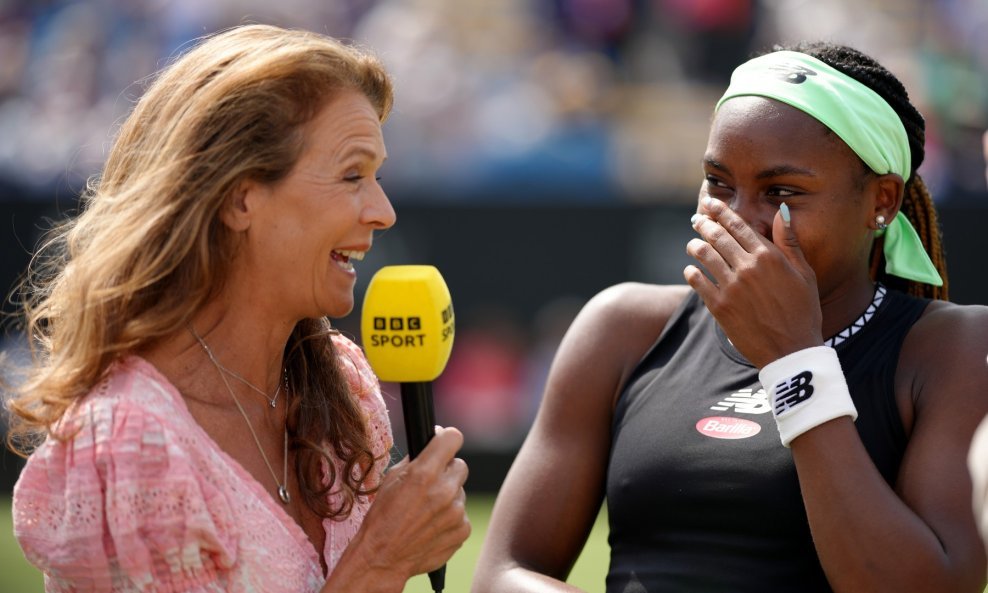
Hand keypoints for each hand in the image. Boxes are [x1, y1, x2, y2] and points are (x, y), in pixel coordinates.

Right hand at [331, 426, 469, 589]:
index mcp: (424, 472)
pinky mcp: (463, 530)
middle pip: (460, 465)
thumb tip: (433, 443)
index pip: (453, 438)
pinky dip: (451, 519)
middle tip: (431, 484)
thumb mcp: (391, 479)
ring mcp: (456, 512)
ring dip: (448, 497)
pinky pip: (463, 515)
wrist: (382, 558)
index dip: (447, 439)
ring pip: (460, 492)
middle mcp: (444, 490)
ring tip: (426, 512)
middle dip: (447, 471)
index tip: (443, 445)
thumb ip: (416, 460)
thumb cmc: (382, 517)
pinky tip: (432, 526)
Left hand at [683, 197, 822, 367]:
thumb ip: (789, 241)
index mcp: (769, 257)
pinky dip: (691, 272)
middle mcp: (748, 268)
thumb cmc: (803, 311)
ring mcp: (731, 287)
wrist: (792, 351)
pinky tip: (691, 269)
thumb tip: (781, 210)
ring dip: (695, 246)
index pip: (738, 226)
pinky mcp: (719, 306)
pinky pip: (697, 282)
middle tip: (697, 220)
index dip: (721, 212)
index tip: (710, 203)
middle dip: (704, 225)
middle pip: (717, 237)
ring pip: (704, 256)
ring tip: (692, 245)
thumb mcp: (805, 274)